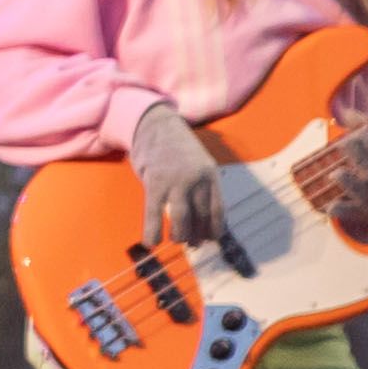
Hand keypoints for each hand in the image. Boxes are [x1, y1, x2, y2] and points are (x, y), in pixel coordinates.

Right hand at [132, 100, 229, 256]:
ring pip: (181, 216)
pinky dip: (152, 229)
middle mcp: (197, 179)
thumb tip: (201, 214)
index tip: (211, 239)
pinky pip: (154, 211)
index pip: (217, 209)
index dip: (215, 228)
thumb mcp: (198, 163)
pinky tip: (150, 241)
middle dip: (198, 234)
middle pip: (201, 215)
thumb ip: (201, 185)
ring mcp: (175, 180)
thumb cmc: (176, 147)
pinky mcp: (154, 182)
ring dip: (180, 234)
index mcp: (211, 175)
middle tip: (194, 244)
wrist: (155, 124)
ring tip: (177, 240)